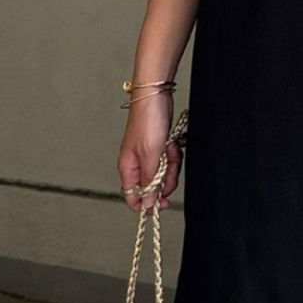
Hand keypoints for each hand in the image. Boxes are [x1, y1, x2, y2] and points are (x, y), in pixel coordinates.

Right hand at [118, 94, 181, 211]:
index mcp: (128, 169)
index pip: (133, 197)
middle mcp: (137, 165)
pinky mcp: (160, 150)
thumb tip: (147, 204)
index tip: (163, 202)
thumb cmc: (148, 121)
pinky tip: (172, 145)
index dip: (148, 204)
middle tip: (169, 166)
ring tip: (170, 150)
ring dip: (172, 165)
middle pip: (154, 188)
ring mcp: (149, 157)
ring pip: (164, 175)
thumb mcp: (151, 155)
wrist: (157, 97)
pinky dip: (174, 155)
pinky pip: (170, 162)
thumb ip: (149, 181)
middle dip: (166, 179)